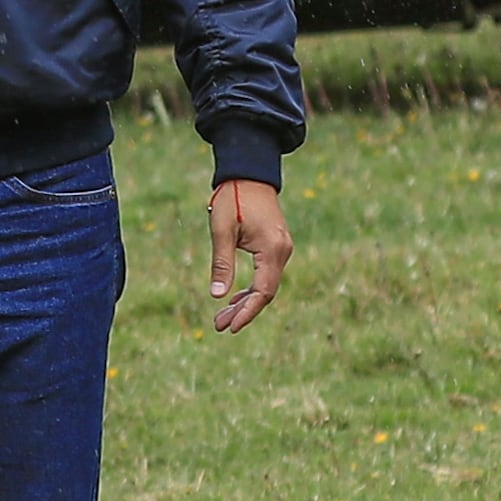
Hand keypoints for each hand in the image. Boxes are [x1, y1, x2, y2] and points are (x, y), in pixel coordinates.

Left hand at [207, 179, 291, 332]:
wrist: (249, 173)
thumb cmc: (233, 198)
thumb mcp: (222, 231)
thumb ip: (222, 264)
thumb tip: (217, 296)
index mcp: (272, 248)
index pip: (263, 291)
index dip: (248, 312)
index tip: (231, 327)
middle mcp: (283, 251)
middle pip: (266, 292)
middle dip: (243, 311)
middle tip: (218, 326)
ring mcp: (282, 248)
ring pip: (266, 285)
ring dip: (245, 301)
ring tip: (222, 317)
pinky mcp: (276, 245)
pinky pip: (266, 274)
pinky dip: (251, 288)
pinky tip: (234, 298)